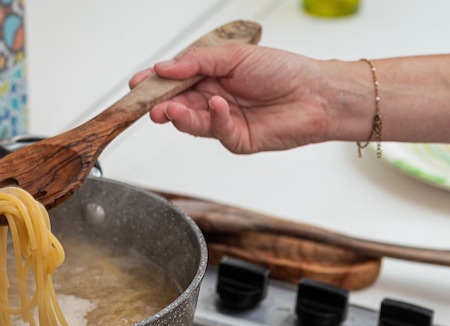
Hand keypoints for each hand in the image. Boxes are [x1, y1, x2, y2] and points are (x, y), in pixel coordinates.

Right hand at [129, 44, 340, 153]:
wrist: (317, 94)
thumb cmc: (284, 70)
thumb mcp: (235, 56)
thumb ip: (198, 62)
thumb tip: (166, 67)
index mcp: (211, 77)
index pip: (174, 81)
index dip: (155, 83)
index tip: (137, 84)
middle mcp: (213, 100)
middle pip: (177, 104)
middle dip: (160, 104)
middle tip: (149, 105)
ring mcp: (222, 121)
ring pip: (191, 122)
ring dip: (179, 115)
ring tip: (171, 109)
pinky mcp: (235, 140)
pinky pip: (216, 131)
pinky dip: (213, 119)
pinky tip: (217, 106)